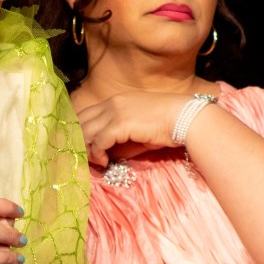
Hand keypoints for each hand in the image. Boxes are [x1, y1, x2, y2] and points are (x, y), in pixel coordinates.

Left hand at [76, 92, 193, 165]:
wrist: (185, 118)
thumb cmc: (165, 125)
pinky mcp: (119, 124)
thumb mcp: (137, 130)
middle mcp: (111, 103)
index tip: (83, 147)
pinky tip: (104, 162)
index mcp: (115, 101)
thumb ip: (119, 139)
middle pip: (80, 121)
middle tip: (85, 157)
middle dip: (79, 140)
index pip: (85, 113)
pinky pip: (98, 141)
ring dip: (86, 149)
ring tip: (96, 161)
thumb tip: (104, 155)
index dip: (79, 131)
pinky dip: (97, 153)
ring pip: (85, 131)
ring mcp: (114, 112)